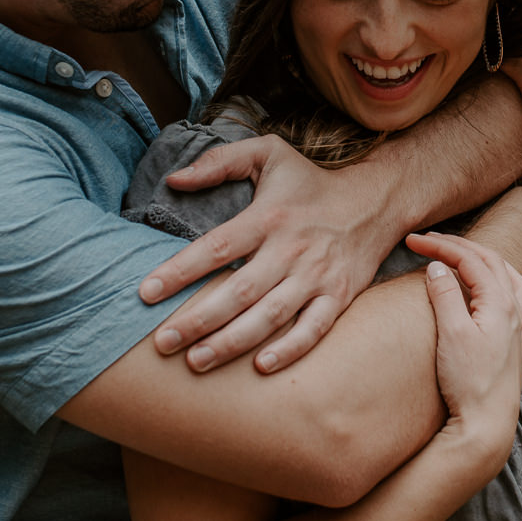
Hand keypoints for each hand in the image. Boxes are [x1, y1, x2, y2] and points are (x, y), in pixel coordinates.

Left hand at [139, 135, 394, 374]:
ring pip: (270, 316)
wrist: (376, 200)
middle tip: (162, 343)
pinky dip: (290, 349)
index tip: (146, 293)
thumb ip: (219, 162)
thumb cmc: (310, 182)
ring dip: (232, 342)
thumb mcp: (268, 154)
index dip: (179, 271)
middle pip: (239, 291)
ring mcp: (317, 276)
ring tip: (196, 361)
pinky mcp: (339, 295)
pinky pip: (314, 328)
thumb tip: (174, 179)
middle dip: (198, 320)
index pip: (216, 247)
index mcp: (268, 217)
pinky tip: (261, 366)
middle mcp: (290, 249)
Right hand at [408, 231, 521, 450]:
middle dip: (460, 247)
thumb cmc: (469, 382)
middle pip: (491, 262)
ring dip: (487, 260)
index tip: (413, 240)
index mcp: (499, 303)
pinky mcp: (519, 344)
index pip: (469, 260)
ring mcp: (521, 327)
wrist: (487, 424)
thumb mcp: (451, 334)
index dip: (440, 246)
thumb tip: (436, 267)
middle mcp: (516, 310)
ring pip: (510, 277)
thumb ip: (445, 295)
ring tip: (469, 252)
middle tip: (430, 240)